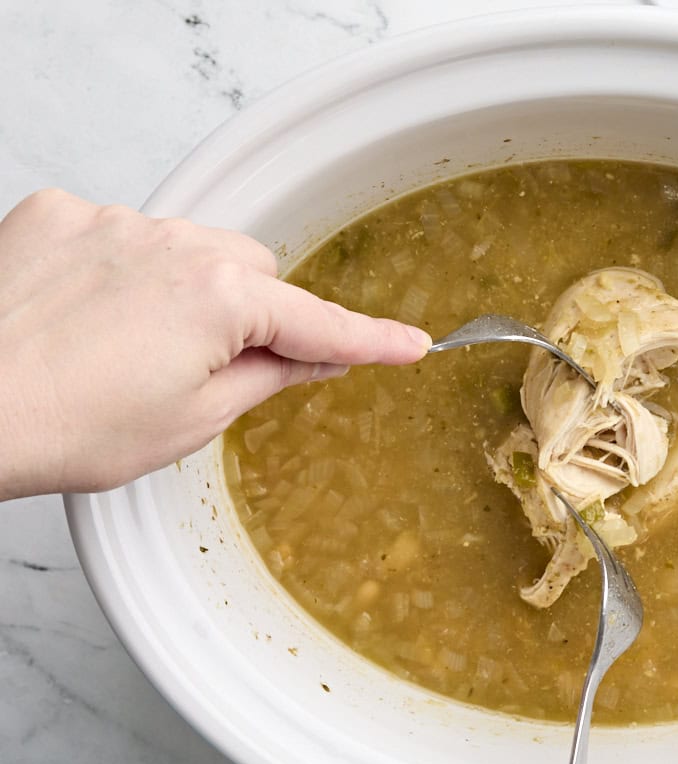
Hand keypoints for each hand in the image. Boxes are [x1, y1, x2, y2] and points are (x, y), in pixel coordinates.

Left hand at [0, 189, 429, 499]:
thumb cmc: (60, 426)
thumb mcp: (190, 421)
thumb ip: (265, 377)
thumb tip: (309, 358)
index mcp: (218, 298)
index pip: (318, 323)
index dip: (370, 340)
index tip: (410, 344)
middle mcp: (173, 244)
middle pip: (253, 273)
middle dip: (253, 314)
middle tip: (217, 368)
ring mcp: (112, 223)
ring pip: (190, 249)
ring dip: (187, 291)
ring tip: (133, 349)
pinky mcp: (58, 216)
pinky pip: (124, 233)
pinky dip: (125, 269)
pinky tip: (92, 317)